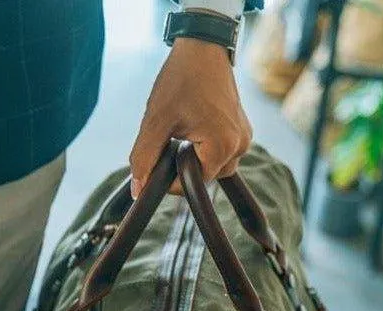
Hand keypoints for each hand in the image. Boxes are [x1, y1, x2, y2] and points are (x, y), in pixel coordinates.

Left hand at [129, 37, 251, 196]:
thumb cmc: (181, 80)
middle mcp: (240, 146)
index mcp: (223, 146)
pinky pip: (221, 154)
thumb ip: (144, 160)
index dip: (171, 180)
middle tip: (169, 142)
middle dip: (183, 167)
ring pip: (213, 168)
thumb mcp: (155, 123)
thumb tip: (138, 191)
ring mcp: (244, 138)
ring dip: (193, 159)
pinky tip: (192, 131)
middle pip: (205, 177)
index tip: (159, 160)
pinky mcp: (242, 131)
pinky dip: (204, 150)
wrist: (202, 47)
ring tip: (180, 135)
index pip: (193, 183)